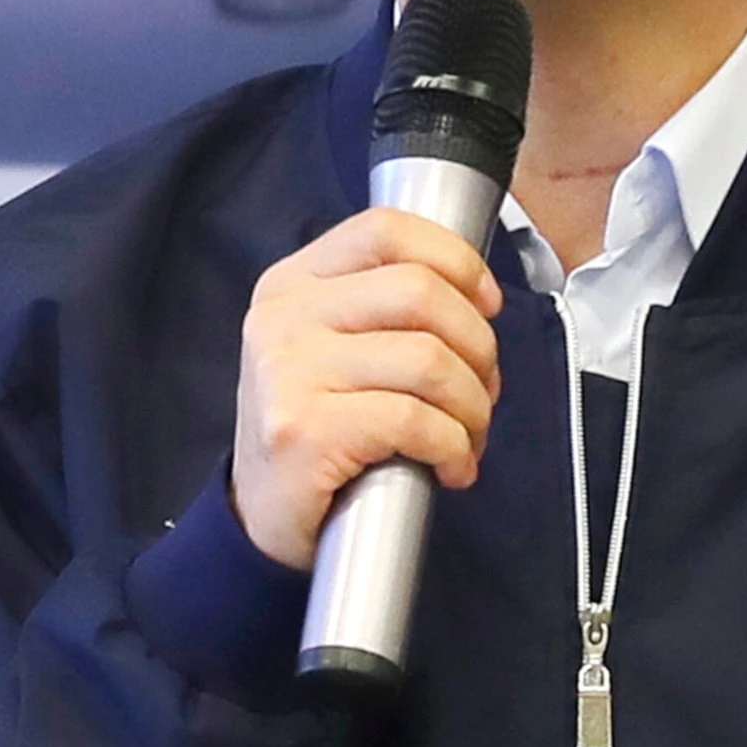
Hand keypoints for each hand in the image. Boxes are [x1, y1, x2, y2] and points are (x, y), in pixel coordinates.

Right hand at [228, 206, 505, 568]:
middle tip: (481, 392)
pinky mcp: (304, 430)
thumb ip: (383, 307)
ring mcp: (289, 373)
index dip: (455, 260)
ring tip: (468, 437)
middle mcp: (284, 318)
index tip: (485, 306)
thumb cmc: (317, 427)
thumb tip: (478, 300)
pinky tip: (451, 468)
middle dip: (478, 347)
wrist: (261, 517)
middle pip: (421, 292)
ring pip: (429, 361)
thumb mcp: (331, 346)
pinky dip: (454, 448)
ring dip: (473, 408)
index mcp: (293, 282)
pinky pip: (415, 421)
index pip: (386, 230)